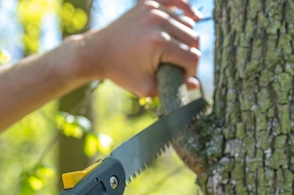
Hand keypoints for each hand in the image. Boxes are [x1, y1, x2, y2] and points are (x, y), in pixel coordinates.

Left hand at [81, 0, 201, 96]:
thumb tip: (196, 85)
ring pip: (188, 23)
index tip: (181, 77)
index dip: (190, 71)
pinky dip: (186, 9)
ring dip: (186, 39)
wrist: (98, 51)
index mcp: (159, 44)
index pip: (193, 57)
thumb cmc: (121, 72)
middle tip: (178, 66)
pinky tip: (195, 16)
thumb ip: (172, 88)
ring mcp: (154, 9)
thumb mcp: (145, 87)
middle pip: (194, 39)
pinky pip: (176, 2)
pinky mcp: (149, 3)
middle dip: (190, 55)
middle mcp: (159, 22)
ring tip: (174, 51)